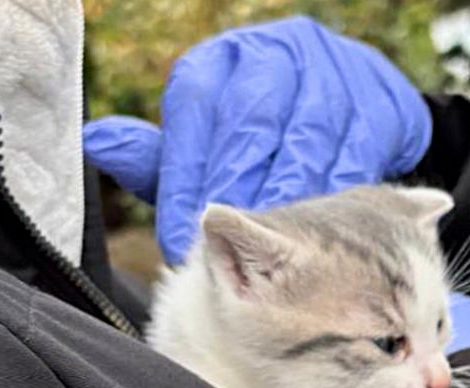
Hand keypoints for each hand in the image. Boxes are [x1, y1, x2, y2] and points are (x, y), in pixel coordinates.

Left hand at [83, 17, 431, 263]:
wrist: (350, 109)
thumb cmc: (261, 143)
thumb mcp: (207, 147)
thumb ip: (161, 159)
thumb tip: (94, 141)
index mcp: (220, 64)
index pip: (195, 110)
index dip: (185, 176)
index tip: (178, 237)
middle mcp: (271, 55)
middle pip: (251, 118)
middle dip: (238, 186)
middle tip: (227, 248)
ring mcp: (328, 72)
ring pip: (306, 134)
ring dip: (290, 192)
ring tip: (276, 246)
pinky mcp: (374, 97)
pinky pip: (357, 147)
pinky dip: (340, 188)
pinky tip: (326, 229)